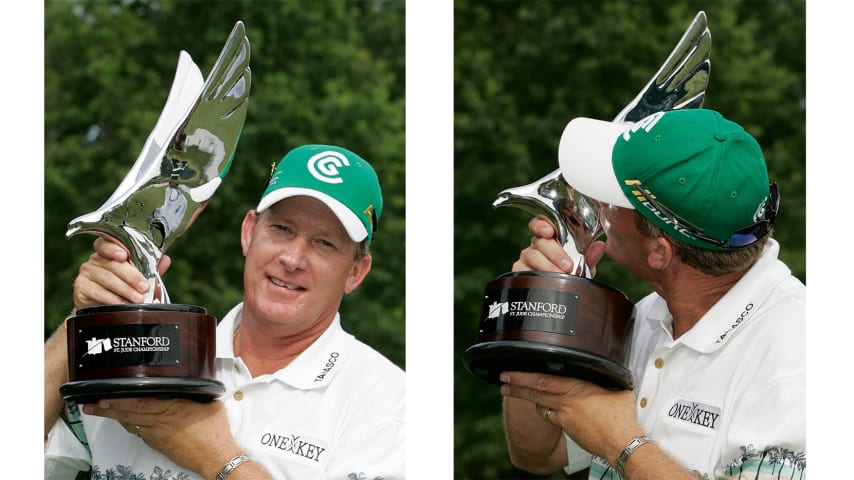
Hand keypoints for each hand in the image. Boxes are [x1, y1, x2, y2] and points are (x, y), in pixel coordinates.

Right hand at [73, 237, 171, 307]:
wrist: (103, 306)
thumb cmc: (122, 286)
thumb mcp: (138, 276)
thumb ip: (150, 267)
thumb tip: (166, 260)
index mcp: (109, 250)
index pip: (108, 243)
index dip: (114, 248)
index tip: (124, 256)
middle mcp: (96, 259)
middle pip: (113, 264)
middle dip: (131, 276)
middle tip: (144, 287)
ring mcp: (87, 272)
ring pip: (107, 278)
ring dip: (125, 289)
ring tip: (138, 299)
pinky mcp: (81, 287)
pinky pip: (97, 291)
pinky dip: (112, 298)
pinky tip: (121, 304)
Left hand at [83, 397, 239, 477]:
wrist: (216, 457)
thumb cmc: (215, 434)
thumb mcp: (210, 405)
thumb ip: (196, 395)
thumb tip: (191, 388)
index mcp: (173, 409)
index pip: (139, 403)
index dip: (119, 400)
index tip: (105, 396)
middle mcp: (161, 423)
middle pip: (127, 415)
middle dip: (107, 410)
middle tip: (91, 406)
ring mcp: (158, 436)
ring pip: (131, 425)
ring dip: (116, 418)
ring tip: (102, 411)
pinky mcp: (159, 446)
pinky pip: (141, 433)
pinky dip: (132, 426)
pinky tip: (128, 423)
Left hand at [499, 371, 642, 466]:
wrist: (622, 443)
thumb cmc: (621, 418)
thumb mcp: (617, 391)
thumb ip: (607, 383)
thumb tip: (610, 378)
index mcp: (578, 388)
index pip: (544, 380)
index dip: (524, 376)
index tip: (511, 372)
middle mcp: (567, 402)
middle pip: (535, 392)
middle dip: (516, 386)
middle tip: (503, 381)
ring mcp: (565, 417)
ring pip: (540, 406)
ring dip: (527, 399)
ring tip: (513, 393)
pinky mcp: (567, 430)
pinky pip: (551, 418)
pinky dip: (545, 412)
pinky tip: (543, 409)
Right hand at [512, 216, 604, 273]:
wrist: (559, 296)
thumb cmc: (569, 275)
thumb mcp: (581, 266)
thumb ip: (589, 257)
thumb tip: (599, 246)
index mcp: (548, 239)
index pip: (540, 224)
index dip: (541, 225)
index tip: (550, 231)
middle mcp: (535, 246)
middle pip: (540, 242)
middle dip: (555, 253)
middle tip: (568, 266)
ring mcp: (525, 259)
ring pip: (532, 256)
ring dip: (547, 266)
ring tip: (560, 275)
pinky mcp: (518, 273)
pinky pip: (522, 271)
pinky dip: (533, 275)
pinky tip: (543, 281)